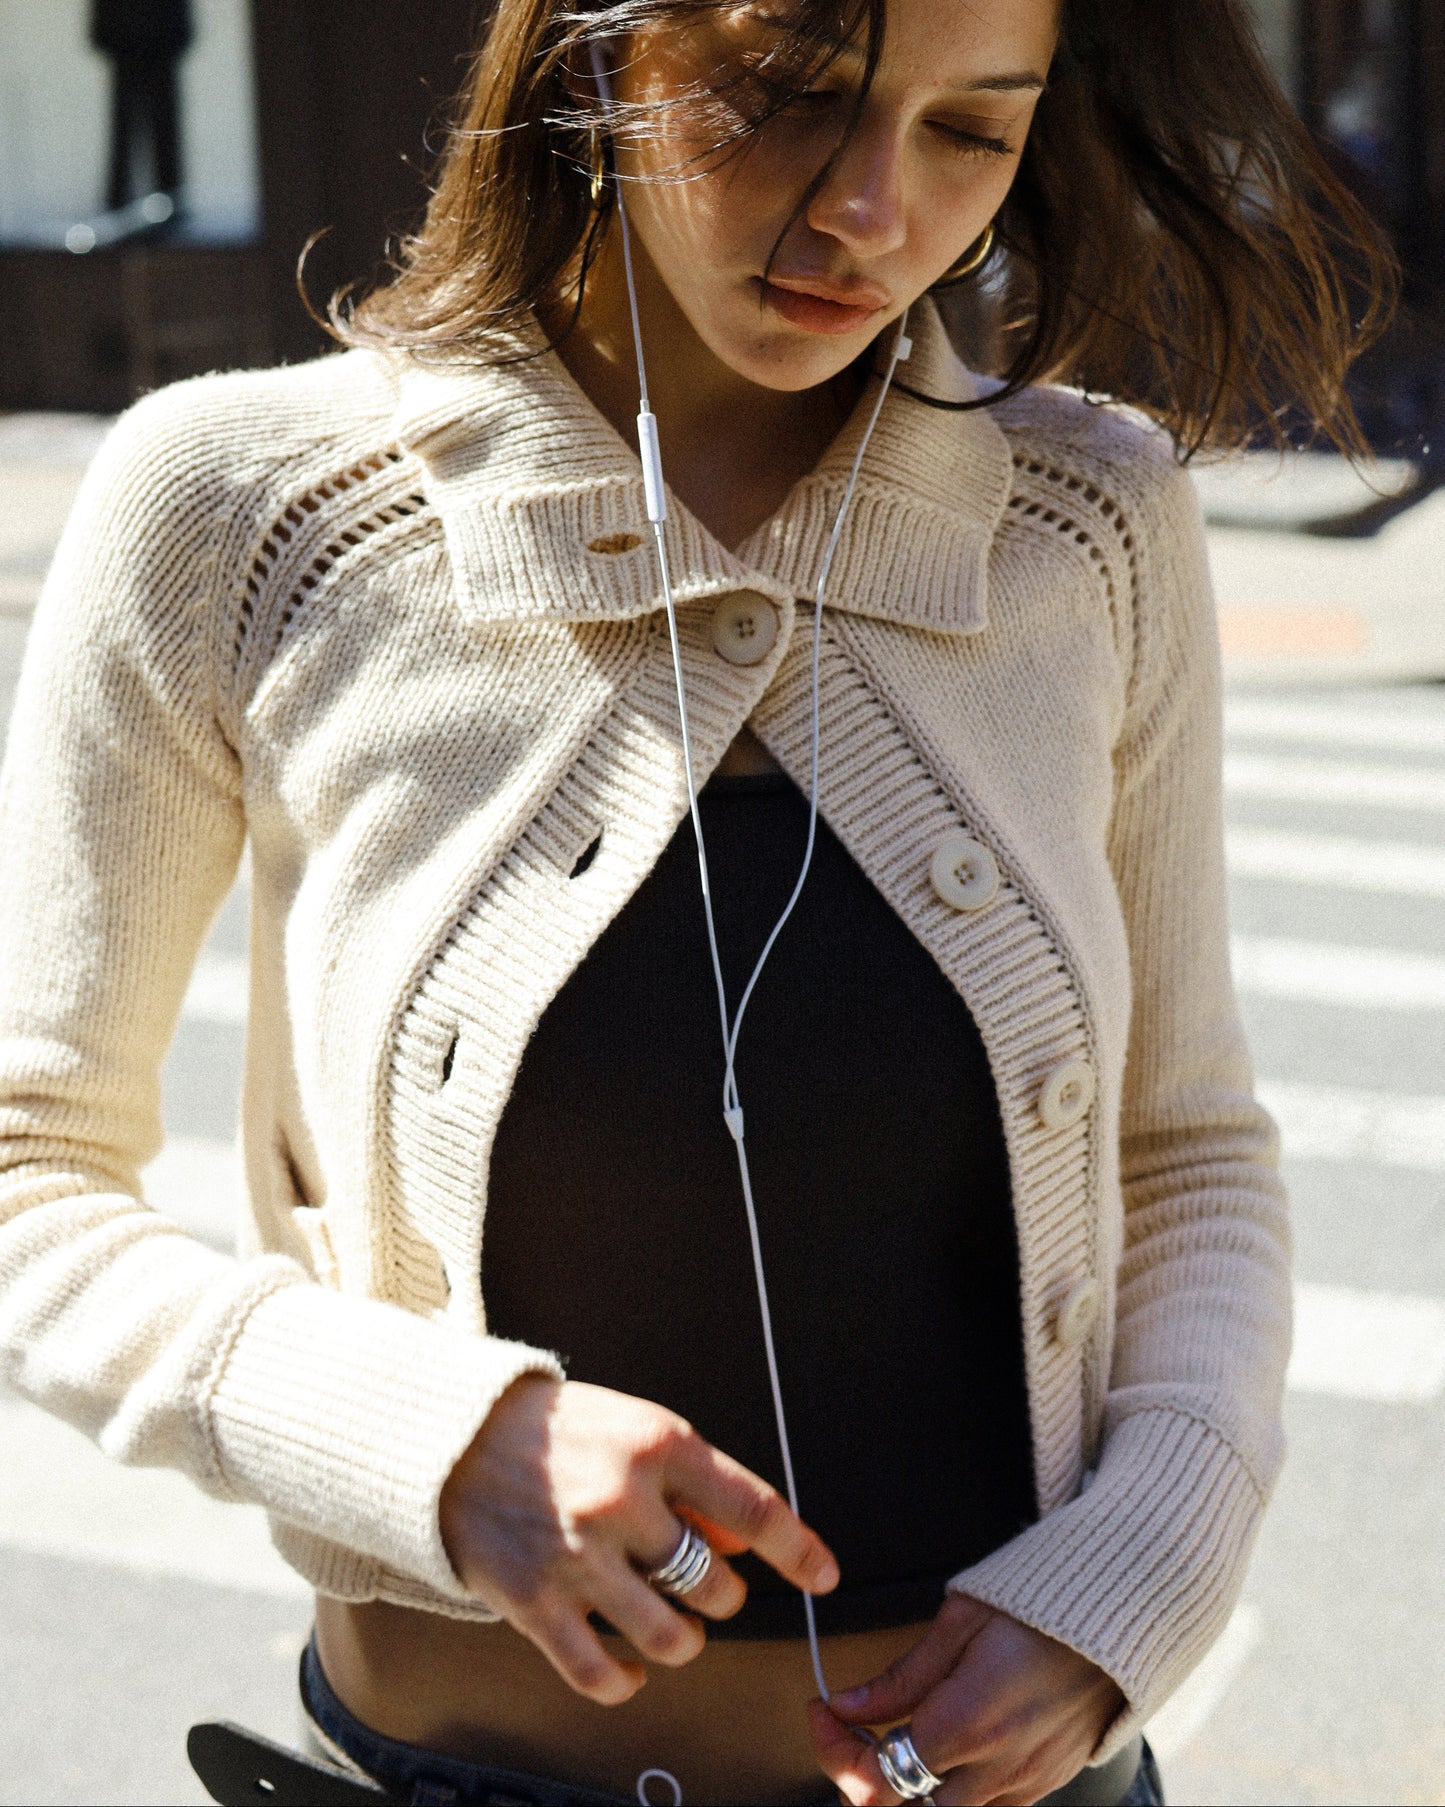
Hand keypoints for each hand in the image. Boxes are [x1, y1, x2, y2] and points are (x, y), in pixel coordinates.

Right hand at [440, 1375, 838, 1705]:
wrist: (453, 1438)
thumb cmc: (557, 1431)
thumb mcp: (634, 1428)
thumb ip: (692, 1482)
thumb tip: (747, 1539)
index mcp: (657, 1444)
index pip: (753, 1507)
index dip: (798, 1550)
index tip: (823, 1576)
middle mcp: (623, 1501)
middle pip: (714, 1583)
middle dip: (724, 1595)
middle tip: (707, 1586)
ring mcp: (578, 1557)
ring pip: (670, 1638)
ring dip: (686, 1642)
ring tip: (677, 1630)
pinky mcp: (533, 1603)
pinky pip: (600, 1673)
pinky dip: (626, 1682)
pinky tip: (629, 1669)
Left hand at [808, 1594, 1125, 1804]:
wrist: (1124, 1608)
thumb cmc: (1038, 1601)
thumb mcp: (960, 1621)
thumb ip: (901, 1675)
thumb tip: (844, 1705)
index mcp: (969, 1721)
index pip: (879, 1776)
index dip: (835, 1751)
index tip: (822, 1711)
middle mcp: (999, 1766)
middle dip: (865, 1780)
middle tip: (851, 1734)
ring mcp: (1029, 1780)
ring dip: (909, 1787)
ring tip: (893, 1736)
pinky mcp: (1049, 1781)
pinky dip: (952, 1789)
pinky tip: (943, 1744)